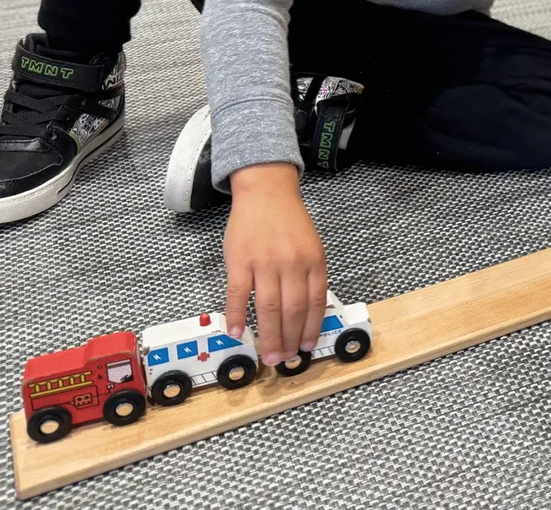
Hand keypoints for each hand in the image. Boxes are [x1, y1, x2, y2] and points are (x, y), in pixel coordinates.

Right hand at [224, 163, 327, 365]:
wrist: (266, 192)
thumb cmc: (289, 222)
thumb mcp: (312, 246)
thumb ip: (310, 276)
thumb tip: (309, 313)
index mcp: (313, 261)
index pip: (314, 302)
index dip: (311, 328)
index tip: (306, 347)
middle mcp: (291, 263)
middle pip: (291, 310)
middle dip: (288, 339)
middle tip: (284, 359)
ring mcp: (264, 262)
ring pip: (267, 307)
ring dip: (267, 335)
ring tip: (267, 355)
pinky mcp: (239, 260)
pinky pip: (237, 294)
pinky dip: (236, 315)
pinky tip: (236, 332)